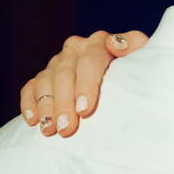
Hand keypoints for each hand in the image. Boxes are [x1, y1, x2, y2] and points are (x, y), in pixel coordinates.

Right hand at [20, 30, 147, 136]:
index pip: (90, 59)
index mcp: (100, 43)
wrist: (128, 81)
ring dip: (46, 106)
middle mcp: (76, 48)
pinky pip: (31, 87)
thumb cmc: (139, 75)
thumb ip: (135, 46)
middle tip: (66, 128)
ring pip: (45, 80)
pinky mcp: (45, 76)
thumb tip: (114, 44)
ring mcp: (59, 62)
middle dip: (64, 102)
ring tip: (50, 131)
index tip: (85, 110)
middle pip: (65, 72)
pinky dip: (30, 103)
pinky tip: (33, 121)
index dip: (86, 84)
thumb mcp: (143, 60)